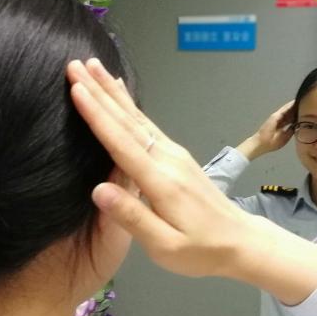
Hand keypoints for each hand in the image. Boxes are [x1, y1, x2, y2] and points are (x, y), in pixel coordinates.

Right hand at [66, 59, 316, 304]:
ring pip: (139, 118)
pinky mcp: (179, 157)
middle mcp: (168, 159)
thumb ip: (133, 218)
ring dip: (114, 93)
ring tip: (94, 69)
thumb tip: (98, 190)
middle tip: (75, 65)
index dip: (97, 115)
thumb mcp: (166, 246)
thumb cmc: (202, 250)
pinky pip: (149, 125)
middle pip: (129, 121)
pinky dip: (132, 107)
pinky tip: (124, 97)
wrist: (240, 241)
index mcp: (161, 181)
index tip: (76, 88)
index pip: (122, 142)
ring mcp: (176, 155)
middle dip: (100, 92)